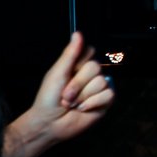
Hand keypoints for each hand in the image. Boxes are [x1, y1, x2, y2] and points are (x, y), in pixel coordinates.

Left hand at [4, 32, 114, 156]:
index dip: (77, 64)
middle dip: (76, 84)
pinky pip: (108, 95)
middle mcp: (90, 75)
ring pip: (101, 82)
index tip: (66, 74)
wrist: (49, 123)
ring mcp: (98, 88)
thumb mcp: (57, 73)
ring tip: (72, 104)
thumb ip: (69, 54)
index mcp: (78, 65)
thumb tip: (78, 33)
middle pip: (95, 67)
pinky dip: (92, 103)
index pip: (89, 52)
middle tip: (65, 95)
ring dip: (82, 96)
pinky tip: (82, 109)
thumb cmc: (48, 98)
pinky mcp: (104, 102)